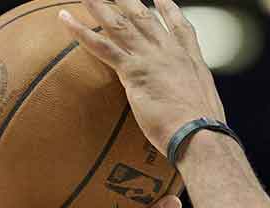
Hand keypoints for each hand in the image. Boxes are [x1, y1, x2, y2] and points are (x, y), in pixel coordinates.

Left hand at [58, 0, 225, 156]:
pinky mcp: (133, 72)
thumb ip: (192, 101)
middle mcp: (170, 52)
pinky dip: (81, 32)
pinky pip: (102, 47)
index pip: (179, 28)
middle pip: (144, 17)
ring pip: (120, 24)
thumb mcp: (205, 108)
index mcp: (190, 60)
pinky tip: (65, 20)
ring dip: (100, 6)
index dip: (169, 10)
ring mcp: (150, 58)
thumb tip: (190, 113)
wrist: (200, 133)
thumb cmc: (204, 130)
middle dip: (128, 0)